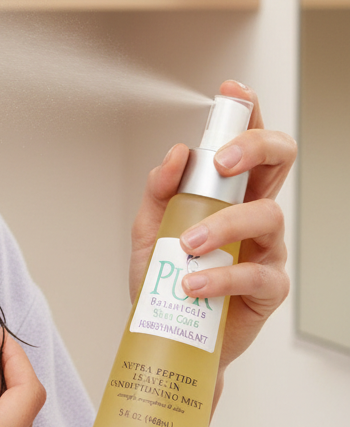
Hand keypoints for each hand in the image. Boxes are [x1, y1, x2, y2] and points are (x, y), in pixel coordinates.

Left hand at [130, 80, 295, 380]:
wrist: (166, 333)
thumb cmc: (164, 279)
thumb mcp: (148, 229)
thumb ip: (159, 190)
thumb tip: (177, 154)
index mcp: (227, 193)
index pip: (245, 144)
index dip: (247, 114)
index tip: (233, 93)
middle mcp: (252, 212)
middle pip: (278, 161)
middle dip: (254, 147)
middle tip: (220, 162)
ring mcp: (266, 248)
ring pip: (267, 215)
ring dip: (225, 224)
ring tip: (189, 246)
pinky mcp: (268, 288)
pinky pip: (257, 273)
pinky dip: (222, 275)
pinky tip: (195, 283)